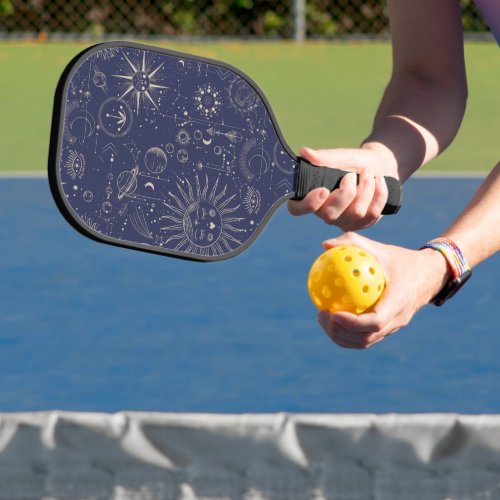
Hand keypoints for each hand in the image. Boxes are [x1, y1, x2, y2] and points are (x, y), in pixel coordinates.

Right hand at [288, 145, 397, 230]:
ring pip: (356, 213)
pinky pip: (372, 214)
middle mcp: (324, 212)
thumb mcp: (341, 156)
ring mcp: (343, 221)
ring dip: (366, 188)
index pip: (297, 209)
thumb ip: (324, 157)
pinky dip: (379, 193)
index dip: (308, 204)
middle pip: (330, 215)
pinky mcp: (361, 224)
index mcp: (312, 196)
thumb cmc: (354, 162)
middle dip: (346, 193)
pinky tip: (379, 181)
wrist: (379, 166)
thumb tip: (304, 152)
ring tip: (368, 172)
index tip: (323, 190)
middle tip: (351, 175)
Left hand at [316, 232, 450, 348]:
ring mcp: (394, 327)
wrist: (429, 275)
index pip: (375, 321)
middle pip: (366, 338)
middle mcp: (398, 319)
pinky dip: (347, 334)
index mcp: (399, 301)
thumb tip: (325, 245)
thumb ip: (353, 243)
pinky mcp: (389, 329)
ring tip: (322, 319)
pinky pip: (366, 337)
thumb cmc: (401, 259)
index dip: (352, 323)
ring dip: (341, 336)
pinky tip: (331, 318)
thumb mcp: (380, 248)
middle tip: (321, 315)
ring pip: (365, 342)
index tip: (332, 313)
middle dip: (340, 332)